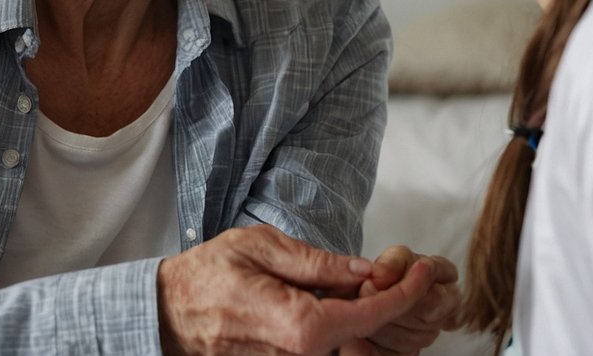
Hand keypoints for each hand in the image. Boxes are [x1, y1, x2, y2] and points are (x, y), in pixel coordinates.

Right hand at [157, 225, 437, 354]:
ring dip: (363, 316)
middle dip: (388, 304)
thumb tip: (366, 270)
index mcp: (301, 326)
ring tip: (357, 284)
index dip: (407, 292)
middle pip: (367, 336)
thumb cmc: (209, 274)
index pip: (372, 316)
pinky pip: (325, 348)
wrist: (167, 313)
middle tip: (389, 271)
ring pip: (349, 345)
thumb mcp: (262, 247)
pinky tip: (331, 300)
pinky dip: (340, 328)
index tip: (426, 270)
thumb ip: (319, 263)